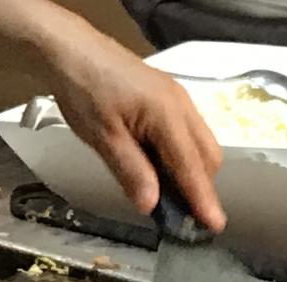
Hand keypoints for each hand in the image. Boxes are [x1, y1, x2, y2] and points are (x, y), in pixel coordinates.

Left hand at [47, 36, 225, 231]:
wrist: (71, 50)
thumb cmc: (84, 92)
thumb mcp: (103, 137)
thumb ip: (131, 172)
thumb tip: (152, 206)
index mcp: (167, 116)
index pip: (191, 167)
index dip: (202, 199)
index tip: (215, 226)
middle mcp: (182, 105)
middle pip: (208, 155)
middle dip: (202, 186)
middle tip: (184, 216)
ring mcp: (178, 98)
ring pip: (201, 143)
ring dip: (194, 171)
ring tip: (172, 196)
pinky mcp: (169, 97)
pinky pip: (189, 132)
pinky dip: (184, 155)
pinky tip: (162, 167)